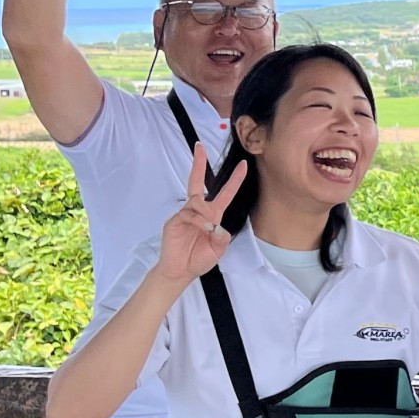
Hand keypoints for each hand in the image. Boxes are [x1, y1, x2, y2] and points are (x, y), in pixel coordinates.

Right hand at [152, 144, 243, 283]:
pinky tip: (201, 228)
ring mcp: (185, 214)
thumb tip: (216, 225)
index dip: (234, 180)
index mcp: (212, 215)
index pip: (225, 193)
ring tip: (207, 228)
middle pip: (197, 182)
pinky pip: (188, 213)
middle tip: (199, 146)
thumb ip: (222, 238)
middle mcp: (199, 211)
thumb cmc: (199, 259)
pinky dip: (197, 220)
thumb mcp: (218, 249)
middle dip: (198, 163)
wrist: (181, 271)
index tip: (244, 165)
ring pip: (197, 201)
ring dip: (205, 212)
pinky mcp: (174, 221)